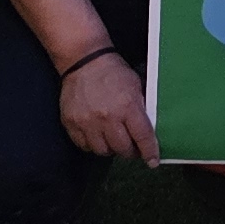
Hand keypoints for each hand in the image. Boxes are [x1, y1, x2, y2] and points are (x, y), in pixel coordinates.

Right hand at [59, 48, 156, 162]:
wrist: (84, 62)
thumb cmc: (114, 72)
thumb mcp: (136, 86)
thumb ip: (142, 108)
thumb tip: (149, 129)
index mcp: (128, 106)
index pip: (142, 137)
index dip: (149, 152)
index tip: (152, 161)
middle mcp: (107, 117)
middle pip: (122, 149)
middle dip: (129, 151)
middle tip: (131, 146)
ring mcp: (87, 122)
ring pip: (102, 151)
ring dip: (110, 148)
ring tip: (112, 138)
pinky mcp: (71, 123)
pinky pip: (84, 146)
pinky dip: (92, 144)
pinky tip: (97, 134)